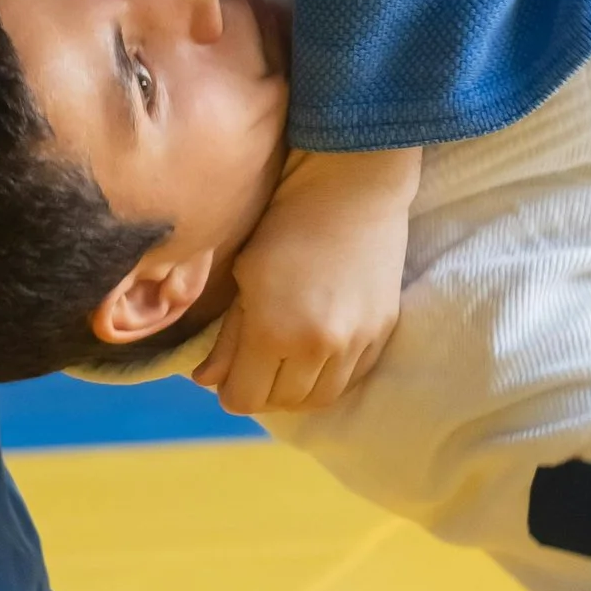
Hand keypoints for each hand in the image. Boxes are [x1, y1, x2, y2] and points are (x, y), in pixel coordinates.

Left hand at [195, 143, 421, 420]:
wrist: (350, 187)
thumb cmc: (283, 222)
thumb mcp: (244, 276)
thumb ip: (227, 336)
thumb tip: (207, 380)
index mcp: (273, 331)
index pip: (244, 398)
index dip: (230, 390)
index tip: (228, 373)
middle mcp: (319, 347)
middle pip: (281, 403)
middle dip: (262, 391)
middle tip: (254, 367)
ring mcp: (357, 341)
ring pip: (321, 398)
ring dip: (297, 390)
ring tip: (285, 365)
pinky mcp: (383, 331)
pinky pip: (354, 377)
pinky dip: (331, 376)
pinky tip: (318, 354)